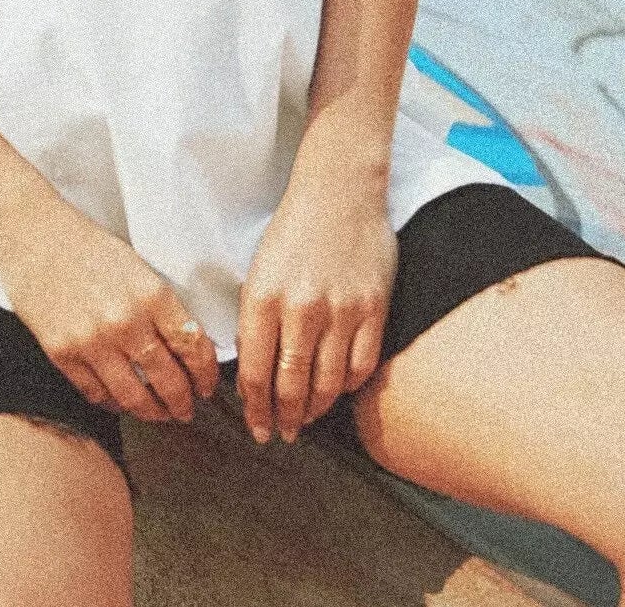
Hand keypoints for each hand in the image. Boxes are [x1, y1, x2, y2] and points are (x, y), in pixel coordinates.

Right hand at [0, 193, 221, 421]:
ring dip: (151, 411)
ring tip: (157, 414)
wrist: (31, 233)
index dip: (205, 374)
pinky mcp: (62, 353)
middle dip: (182, 402)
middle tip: (185, 409)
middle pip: (169, 380)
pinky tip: (118, 400)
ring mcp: (92, 341)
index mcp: (151, 293)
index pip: (193, 347)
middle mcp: (125, 321)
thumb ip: (159, 305)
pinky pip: (95, 393)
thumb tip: (183, 343)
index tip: (205, 385)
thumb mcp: (135, 265)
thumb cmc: (82, 243)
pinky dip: (112, 402)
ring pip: (134, 397)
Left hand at [235, 173, 397, 444]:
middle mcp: (301, 309)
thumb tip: (251, 367)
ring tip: (307, 418)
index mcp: (263, 297)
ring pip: (326, 384)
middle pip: (290, 386)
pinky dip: (346, 386)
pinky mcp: (373, 310)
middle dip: (284, 418)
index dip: (255, 408)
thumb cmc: (294, 228)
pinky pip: (360, 366)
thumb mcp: (259, 269)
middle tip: (282, 433)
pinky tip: (337, 390)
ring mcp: (341, 311)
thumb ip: (255, 318)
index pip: (254, 371)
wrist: (339, 191)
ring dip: (315, 409)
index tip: (257, 425)